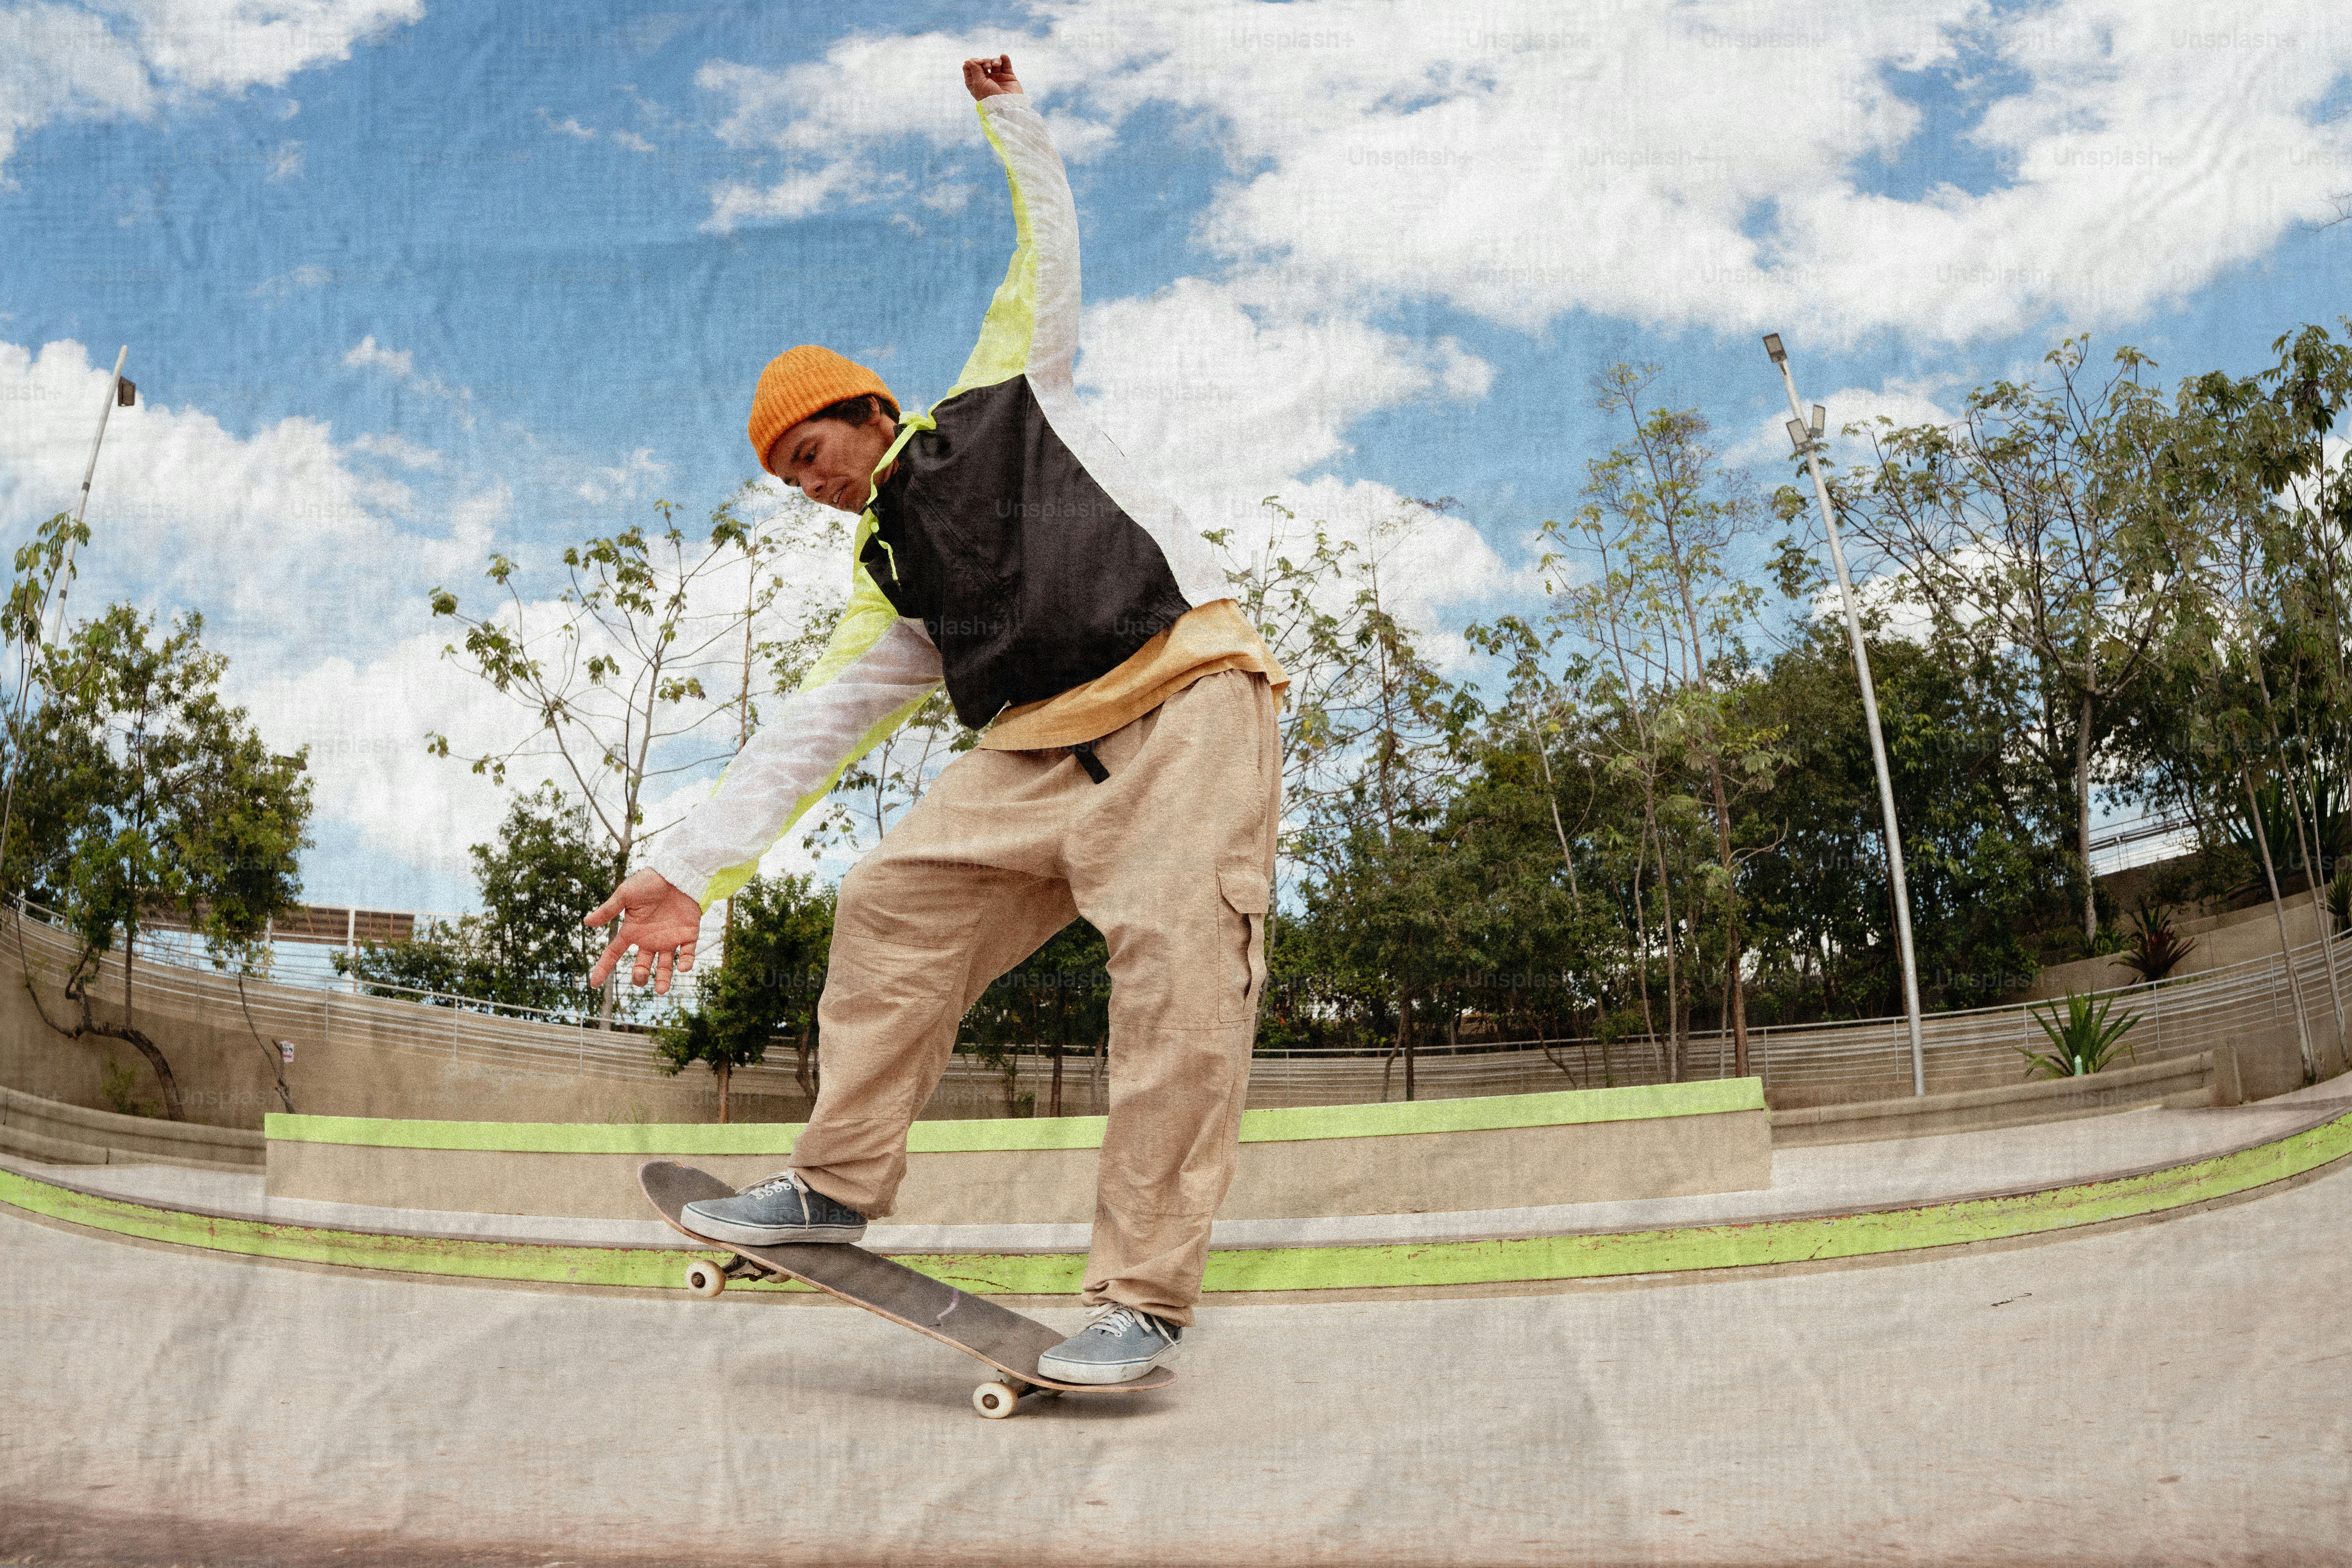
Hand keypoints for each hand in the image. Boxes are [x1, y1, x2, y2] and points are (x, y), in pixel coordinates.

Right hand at [585, 869, 701, 993]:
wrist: (677, 873)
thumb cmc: (649, 881)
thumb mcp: (625, 894)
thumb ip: (608, 910)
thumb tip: (586, 922)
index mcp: (632, 931)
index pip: (614, 953)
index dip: (603, 967)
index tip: (593, 983)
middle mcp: (649, 939)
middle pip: (641, 966)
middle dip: (640, 976)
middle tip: (640, 976)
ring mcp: (669, 939)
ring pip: (665, 966)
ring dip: (663, 979)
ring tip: (662, 990)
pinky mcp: (688, 935)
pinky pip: (688, 953)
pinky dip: (686, 962)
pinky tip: (683, 968)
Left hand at [962, 54, 1021, 99]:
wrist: (1006, 106)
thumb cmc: (990, 97)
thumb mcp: (978, 83)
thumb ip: (974, 69)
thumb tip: (968, 60)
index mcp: (975, 82)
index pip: (970, 67)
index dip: (973, 62)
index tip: (978, 62)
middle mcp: (986, 79)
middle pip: (983, 63)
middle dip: (985, 61)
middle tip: (988, 67)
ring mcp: (997, 78)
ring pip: (994, 62)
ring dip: (994, 60)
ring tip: (996, 65)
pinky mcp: (1008, 77)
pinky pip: (1006, 65)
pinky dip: (1004, 59)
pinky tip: (1003, 56)